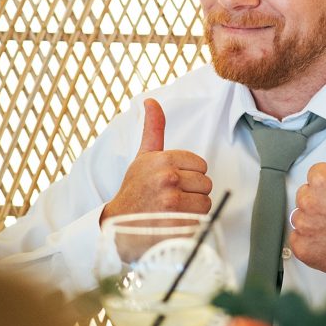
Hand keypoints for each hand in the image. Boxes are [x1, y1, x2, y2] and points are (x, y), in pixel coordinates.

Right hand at [100, 98, 212, 223]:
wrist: (119, 225)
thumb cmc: (135, 189)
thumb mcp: (143, 156)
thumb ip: (153, 128)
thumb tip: (151, 101)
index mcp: (163, 159)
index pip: (201, 165)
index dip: (190, 175)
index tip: (173, 182)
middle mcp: (168, 178)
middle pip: (206, 183)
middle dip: (192, 192)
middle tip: (172, 198)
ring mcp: (172, 201)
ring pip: (205, 202)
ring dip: (193, 209)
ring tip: (174, 210)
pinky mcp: (176, 224)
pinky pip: (201, 220)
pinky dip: (191, 224)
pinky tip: (174, 222)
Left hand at [290, 115, 325, 276]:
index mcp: (321, 181)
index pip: (315, 175)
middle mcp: (309, 202)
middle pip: (305, 195)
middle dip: (320, 201)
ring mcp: (305, 227)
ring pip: (300, 216)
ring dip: (313, 220)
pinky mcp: (303, 248)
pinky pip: (297, 239)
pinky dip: (309, 241)